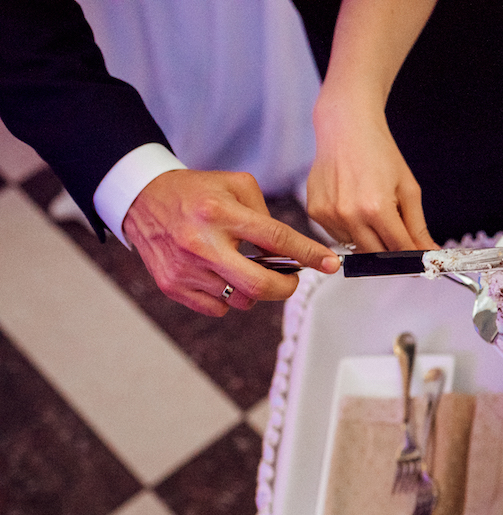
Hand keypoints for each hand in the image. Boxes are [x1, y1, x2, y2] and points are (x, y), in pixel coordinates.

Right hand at [123, 169, 340, 315]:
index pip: (276, 240)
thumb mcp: (235, 185)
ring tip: (245, 268)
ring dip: (254, 290)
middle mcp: (202, 244)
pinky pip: (218, 309)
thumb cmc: (195, 192)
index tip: (330, 264)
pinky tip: (222, 276)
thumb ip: (266, 214)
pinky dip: (229, 298)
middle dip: (286, 287)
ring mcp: (187, 269)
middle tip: (290, 278)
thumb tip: (291, 250)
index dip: (308, 254)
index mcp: (220, 213)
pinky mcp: (173, 286)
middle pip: (261, 285)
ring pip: (242, 300)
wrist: (141, 199)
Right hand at [307, 101, 438, 252]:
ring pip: (356, 247)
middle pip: (377, 255)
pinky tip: (354, 207)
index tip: (419, 262)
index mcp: (376, 208)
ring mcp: (329, 215)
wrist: (346, 128)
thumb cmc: (378, 152)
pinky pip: (338, 236)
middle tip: (399, 237)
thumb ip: (417, 226)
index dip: (412, 258)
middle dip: (392, 251)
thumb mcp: (407, 189)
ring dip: (369, 240)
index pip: (399, 249)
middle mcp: (349, 215)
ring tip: (372, 211)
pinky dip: (351, 230)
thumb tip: (430, 252)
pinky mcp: (315, 212)